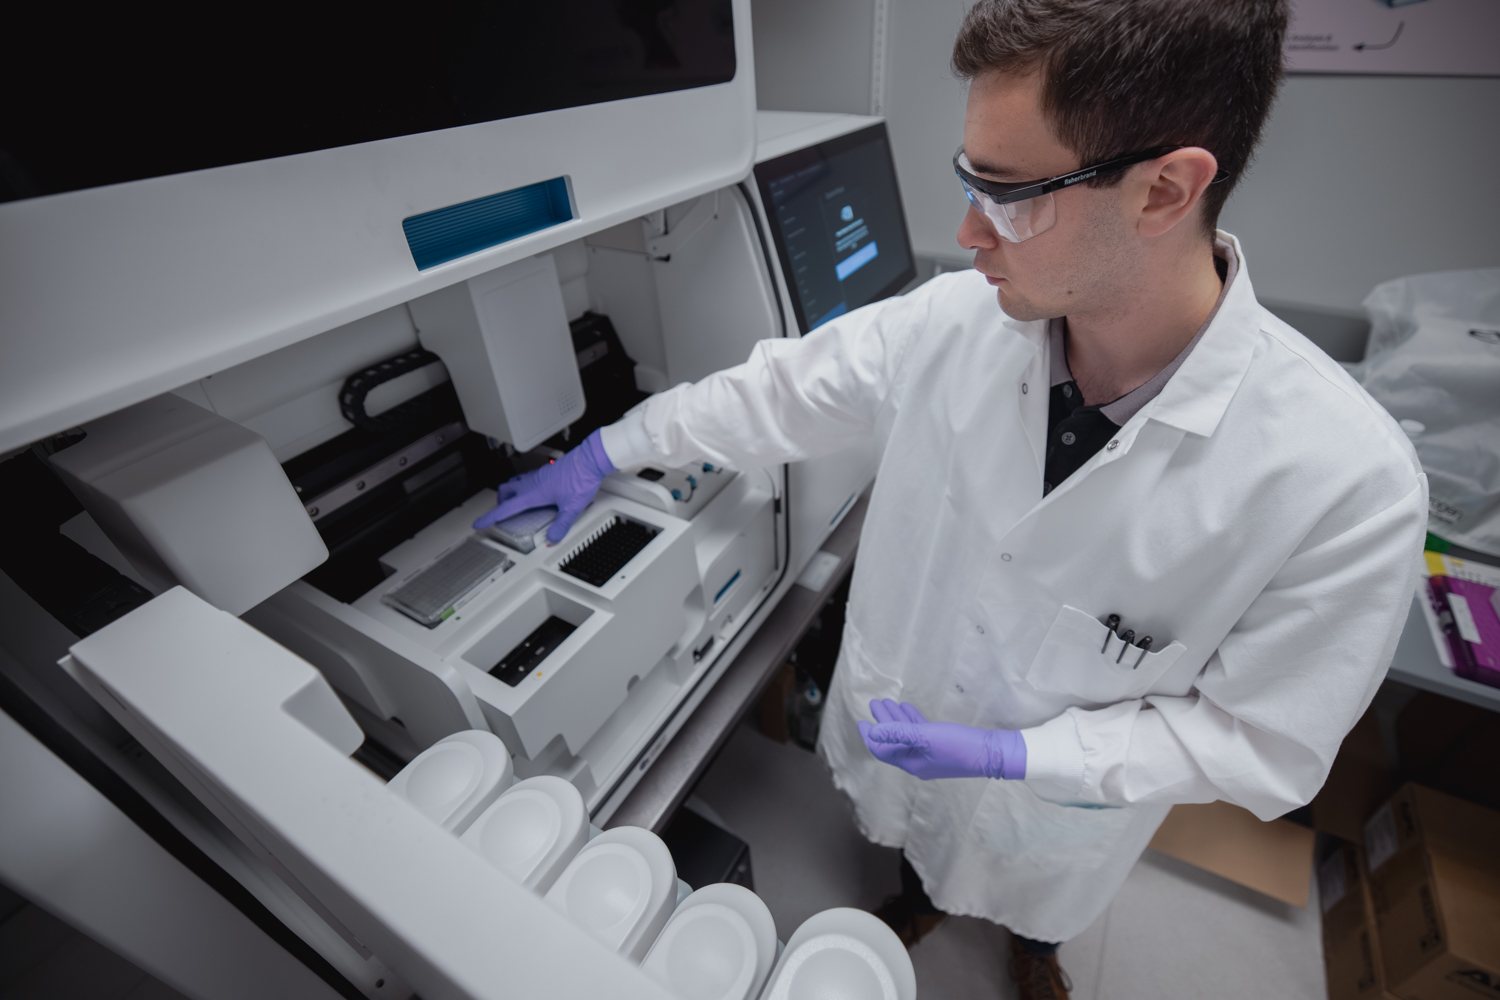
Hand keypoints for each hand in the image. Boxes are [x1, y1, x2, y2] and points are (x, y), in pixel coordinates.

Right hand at [473, 429, 614, 543]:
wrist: (590, 459)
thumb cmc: (581, 478)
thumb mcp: (572, 507)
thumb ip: (561, 525)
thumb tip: (552, 539)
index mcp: (533, 493)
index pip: (505, 508)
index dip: (490, 517)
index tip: (478, 523)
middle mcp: (532, 483)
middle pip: (504, 493)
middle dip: (498, 504)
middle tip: (500, 515)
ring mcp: (537, 476)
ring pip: (513, 483)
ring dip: (508, 494)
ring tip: (512, 504)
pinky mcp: (544, 472)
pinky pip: (524, 479)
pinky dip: (520, 486)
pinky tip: (532, 491)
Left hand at [857, 699, 1025, 780]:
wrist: (991, 753)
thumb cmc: (958, 746)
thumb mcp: (925, 737)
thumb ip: (898, 733)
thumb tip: (873, 732)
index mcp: (911, 762)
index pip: (883, 750)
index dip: (870, 735)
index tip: (861, 721)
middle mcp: (917, 761)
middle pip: (893, 740)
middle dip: (882, 722)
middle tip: (875, 703)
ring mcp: (930, 754)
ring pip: (906, 735)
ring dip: (895, 719)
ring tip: (887, 702)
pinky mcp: (941, 746)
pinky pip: (920, 733)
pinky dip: (911, 720)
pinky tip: (907, 707)